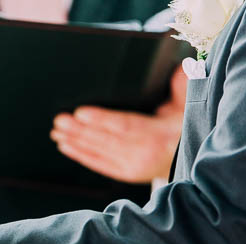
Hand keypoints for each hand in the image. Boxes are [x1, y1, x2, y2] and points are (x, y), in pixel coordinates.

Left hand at [50, 66, 186, 182]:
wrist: (187, 156)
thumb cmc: (185, 126)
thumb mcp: (188, 105)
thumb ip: (183, 86)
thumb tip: (181, 67)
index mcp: (159, 134)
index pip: (125, 125)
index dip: (102, 119)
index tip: (81, 112)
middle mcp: (143, 152)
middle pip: (106, 139)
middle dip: (80, 130)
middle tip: (60, 120)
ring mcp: (132, 165)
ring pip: (98, 150)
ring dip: (75, 141)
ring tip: (56, 131)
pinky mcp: (124, 172)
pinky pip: (98, 163)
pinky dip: (80, 155)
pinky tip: (65, 146)